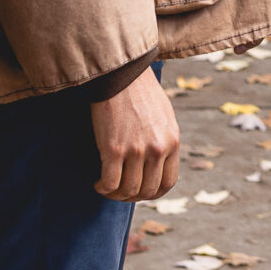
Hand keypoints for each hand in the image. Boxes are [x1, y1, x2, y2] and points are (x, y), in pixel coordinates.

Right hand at [92, 70, 180, 201]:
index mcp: (172, 142)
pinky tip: (98, 183)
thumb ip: (163, 138)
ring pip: (128, 190)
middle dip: (133, 196)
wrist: (121, 72)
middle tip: (120, 192)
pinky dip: (103, 188)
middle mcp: (158, 149)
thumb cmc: (139, 90)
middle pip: (148, 190)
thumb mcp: (164, 115)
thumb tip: (157, 159)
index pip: (168, 182)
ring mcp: (137, 150)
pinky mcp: (114, 148)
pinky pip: (110, 182)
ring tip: (106, 188)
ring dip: (116, 195)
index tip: (141, 192)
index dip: (153, 193)